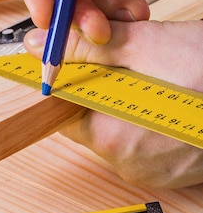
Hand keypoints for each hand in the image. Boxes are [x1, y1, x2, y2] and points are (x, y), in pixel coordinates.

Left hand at [25, 19, 202, 187]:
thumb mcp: (147, 47)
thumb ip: (86, 47)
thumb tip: (39, 44)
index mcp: (115, 139)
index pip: (62, 108)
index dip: (68, 73)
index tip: (76, 50)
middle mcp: (131, 163)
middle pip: (92, 110)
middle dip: (103, 73)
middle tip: (126, 44)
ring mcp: (154, 168)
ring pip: (119, 117)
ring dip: (127, 85)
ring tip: (154, 63)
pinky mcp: (173, 164)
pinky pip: (143, 129)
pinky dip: (147, 103)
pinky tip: (168, 83)